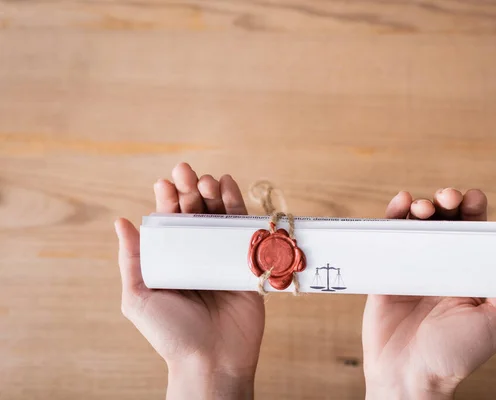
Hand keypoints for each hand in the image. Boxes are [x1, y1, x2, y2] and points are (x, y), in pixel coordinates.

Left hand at [115, 163, 264, 399]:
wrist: (211, 360)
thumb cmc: (171, 334)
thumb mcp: (139, 297)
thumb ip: (132, 260)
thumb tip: (121, 221)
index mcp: (171, 260)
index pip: (168, 221)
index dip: (167, 200)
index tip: (165, 183)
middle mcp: (196, 254)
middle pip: (195, 213)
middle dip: (190, 190)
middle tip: (186, 172)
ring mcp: (222, 257)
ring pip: (219, 216)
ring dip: (214, 193)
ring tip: (207, 179)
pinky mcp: (247, 262)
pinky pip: (244, 230)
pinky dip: (238, 206)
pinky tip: (230, 187)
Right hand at [362, 189, 495, 399]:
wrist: (408, 375)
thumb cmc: (454, 356)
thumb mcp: (494, 324)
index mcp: (468, 276)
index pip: (474, 235)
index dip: (475, 212)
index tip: (474, 198)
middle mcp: (441, 267)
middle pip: (445, 223)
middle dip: (448, 203)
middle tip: (447, 197)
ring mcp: (412, 267)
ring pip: (417, 225)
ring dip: (421, 206)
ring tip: (423, 205)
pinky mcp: (387, 271)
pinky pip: (389, 238)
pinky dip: (393, 217)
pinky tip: (399, 204)